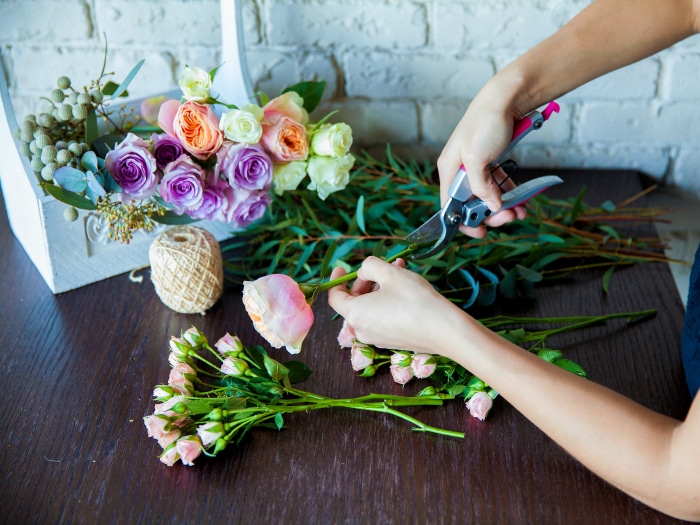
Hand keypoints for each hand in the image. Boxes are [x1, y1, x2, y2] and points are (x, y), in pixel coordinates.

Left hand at [327, 256, 457, 353]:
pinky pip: (382, 318)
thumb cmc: (414, 300)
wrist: (444, 330)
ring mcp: (377, 338)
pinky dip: (387, 302)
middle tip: (379, 267)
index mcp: (355, 314)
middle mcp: (362, 330)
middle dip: (365, 281)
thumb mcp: (390, 273)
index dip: (337, 280)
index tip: (342, 267)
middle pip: (354, 302)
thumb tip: (364, 272)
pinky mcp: (392, 341)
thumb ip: (369, 266)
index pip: (335, 297)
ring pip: (371, 308)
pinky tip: (405, 289)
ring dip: (380, 288)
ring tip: (398, 271)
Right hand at [437, 86, 527, 237]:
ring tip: (520, 212)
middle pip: (472, 203)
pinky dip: (509, 193)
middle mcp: (460, 170)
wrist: (506, 97)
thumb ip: (481, 187)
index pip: (450, 206)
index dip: (464, 223)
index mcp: (449, 170)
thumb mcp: (478, 159)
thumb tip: (490, 208)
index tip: (481, 234)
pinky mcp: (491, 161)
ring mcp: (476, 166)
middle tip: (509, 218)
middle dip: (491, 214)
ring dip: (504, 206)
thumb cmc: (486, 124)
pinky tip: (522, 200)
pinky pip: (498, 184)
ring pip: (487, 195)